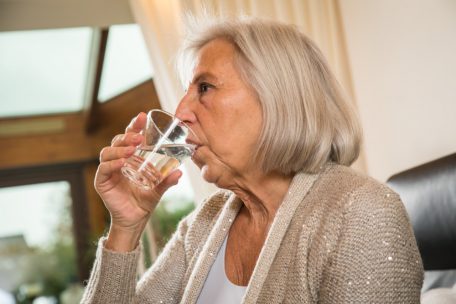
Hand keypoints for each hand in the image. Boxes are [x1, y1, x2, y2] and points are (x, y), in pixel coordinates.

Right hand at [94, 112, 181, 250]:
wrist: (135, 220)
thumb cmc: (145, 201)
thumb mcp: (159, 189)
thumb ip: (167, 180)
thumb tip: (179, 172)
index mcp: (130, 157)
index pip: (129, 137)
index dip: (134, 126)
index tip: (142, 117)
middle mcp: (117, 160)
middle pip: (117, 141)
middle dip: (127, 135)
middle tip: (139, 136)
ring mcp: (108, 170)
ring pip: (108, 152)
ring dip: (120, 149)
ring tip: (132, 150)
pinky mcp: (102, 181)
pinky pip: (105, 169)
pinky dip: (113, 164)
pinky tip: (122, 163)